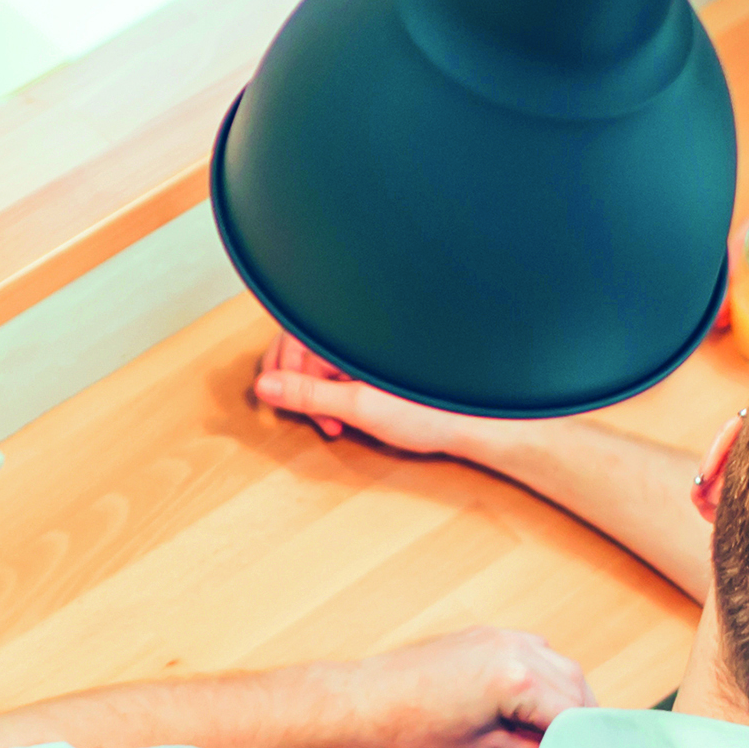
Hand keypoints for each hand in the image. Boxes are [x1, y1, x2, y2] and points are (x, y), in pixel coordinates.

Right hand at [253, 334, 505, 461]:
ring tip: (342, 420)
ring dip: (323, 392)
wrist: (483, 419)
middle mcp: (361, 326)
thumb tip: (265, 386)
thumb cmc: (434, 408)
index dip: (285, 381)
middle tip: (321, 421)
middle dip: (302, 387)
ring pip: (325, 359)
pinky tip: (358, 409)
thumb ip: (308, 394)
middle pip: (304, 348)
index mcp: (352, 328)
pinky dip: (342, 388)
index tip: (291, 410)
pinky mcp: (385, 355)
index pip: (291, 342)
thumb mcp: (360, 406)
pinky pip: (346, 364)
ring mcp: (373, 341)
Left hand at [339, 628, 592, 747]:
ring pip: (560, 665)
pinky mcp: (488, 634)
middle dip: (580, 719)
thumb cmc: (417, 729)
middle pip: (575, 686)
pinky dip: (546, 675)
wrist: (369, 699)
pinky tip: (537, 701)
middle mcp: (516, 650)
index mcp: (518, 681)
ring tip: (558, 730)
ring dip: (567, 695)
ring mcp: (502, 636)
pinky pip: (536, 650)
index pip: (574, 714)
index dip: (583, 742)